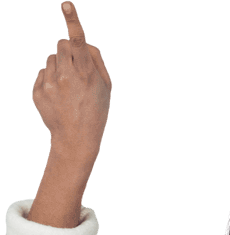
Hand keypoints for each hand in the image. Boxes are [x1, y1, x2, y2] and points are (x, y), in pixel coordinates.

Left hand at [32, 2, 111, 156]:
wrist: (76, 141)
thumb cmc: (94, 111)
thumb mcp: (106, 88)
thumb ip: (96, 60)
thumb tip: (81, 42)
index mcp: (86, 74)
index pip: (78, 42)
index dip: (73, 21)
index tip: (66, 4)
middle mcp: (67, 77)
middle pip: (61, 44)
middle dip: (67, 52)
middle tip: (74, 71)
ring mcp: (51, 85)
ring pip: (51, 58)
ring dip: (58, 67)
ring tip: (67, 89)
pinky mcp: (38, 92)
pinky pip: (42, 74)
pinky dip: (50, 82)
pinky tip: (58, 98)